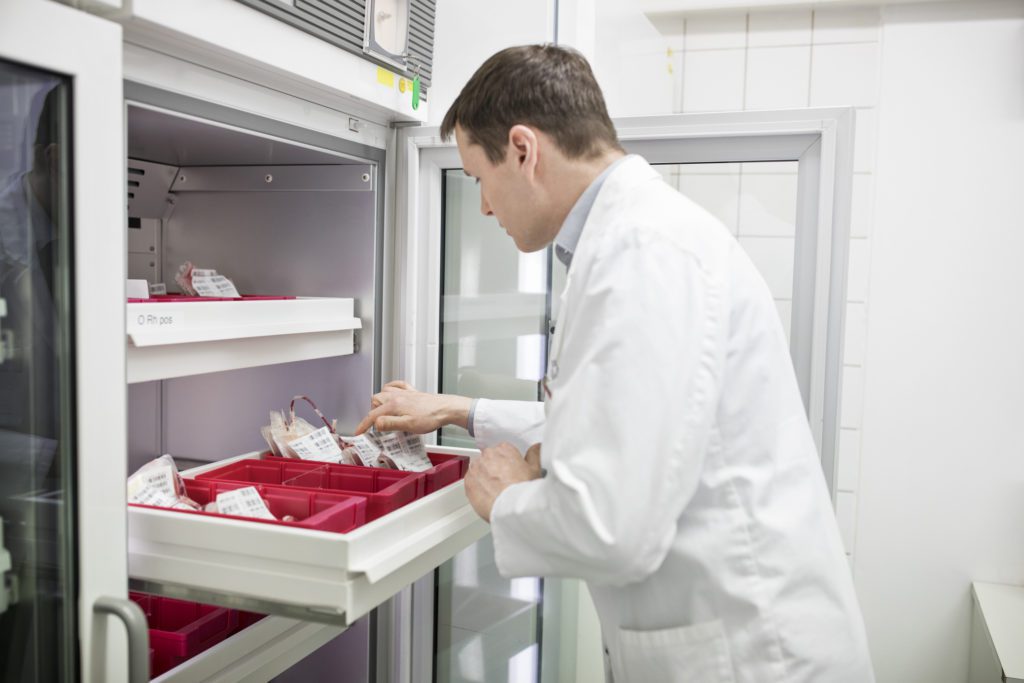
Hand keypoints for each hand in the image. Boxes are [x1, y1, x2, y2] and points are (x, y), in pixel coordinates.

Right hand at [354, 381, 471, 434]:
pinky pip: (397, 384)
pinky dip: (391, 387)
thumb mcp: (408, 425)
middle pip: (375, 401)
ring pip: (384, 392)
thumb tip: (376, 423)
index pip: (373, 415)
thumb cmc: (430, 417)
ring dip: (379, 401)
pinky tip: (391, 391)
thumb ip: (390, 424)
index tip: (358, 431)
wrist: (446, 409)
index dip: (364, 424)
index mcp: (394, 405)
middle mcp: (397, 396)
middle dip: (372, 412)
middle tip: (374, 425)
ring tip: (382, 412)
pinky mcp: (412, 392)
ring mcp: (404, 393)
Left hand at [465, 442, 541, 521]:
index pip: (503, 451)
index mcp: (504, 449)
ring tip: (496, 491)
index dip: (507, 464)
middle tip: (504, 483)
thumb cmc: (522, 490)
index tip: (510, 472)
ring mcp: (476, 467)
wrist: (510, 507)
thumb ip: (535, 454)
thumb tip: (536, 448)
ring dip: (484, 477)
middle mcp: (488, 455)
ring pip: (479, 470)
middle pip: (489, 460)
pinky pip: (471, 482)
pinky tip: (487, 495)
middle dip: (494, 469)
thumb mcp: (536, 469)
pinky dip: (477, 487)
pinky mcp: (468, 481)